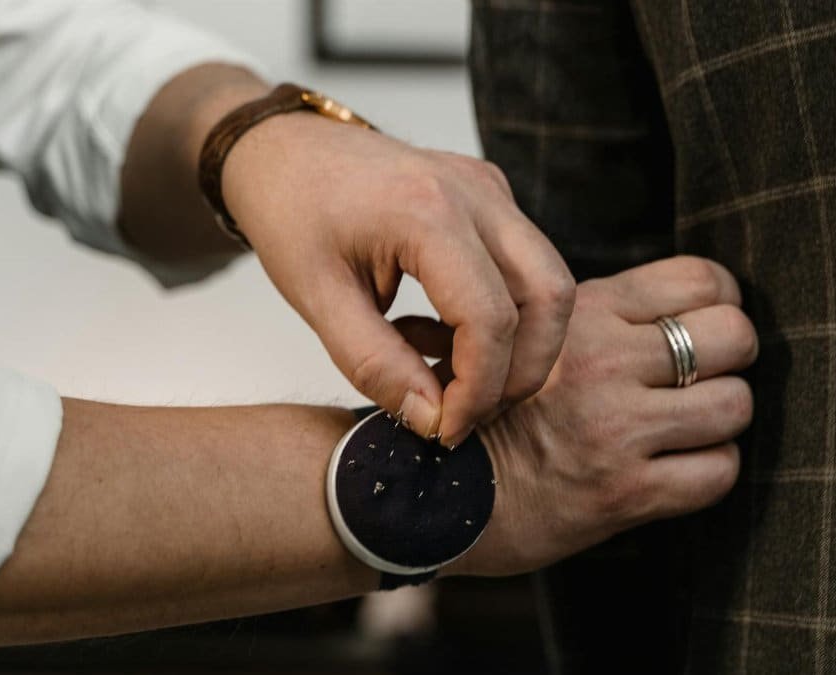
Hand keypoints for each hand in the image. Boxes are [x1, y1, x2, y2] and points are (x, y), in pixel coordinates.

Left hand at [221, 112, 574, 445]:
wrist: (285, 150)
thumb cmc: (291, 212)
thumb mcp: (317, 300)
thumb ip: (375, 365)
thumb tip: (431, 417)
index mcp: (427, 212)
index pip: (490, 318)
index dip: (478, 389)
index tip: (445, 428)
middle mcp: (475, 193)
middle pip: (549, 296)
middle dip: (521, 371)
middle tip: (469, 412)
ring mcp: (490, 190)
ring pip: (549, 282)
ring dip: (518, 345)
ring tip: (451, 375)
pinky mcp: (492, 196)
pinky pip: (526, 265)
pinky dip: (502, 314)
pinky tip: (441, 332)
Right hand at [444, 256, 758, 576]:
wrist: (430, 492)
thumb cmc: (480, 413)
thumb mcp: (522, 336)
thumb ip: (588, 314)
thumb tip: (665, 297)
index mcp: (583, 314)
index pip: (702, 280)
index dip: (722, 300)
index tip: (707, 321)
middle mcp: (605, 364)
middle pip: (734, 336)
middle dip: (731, 357)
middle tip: (706, 375)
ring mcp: (618, 430)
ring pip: (735, 405)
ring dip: (722, 417)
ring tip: (692, 425)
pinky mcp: (626, 493)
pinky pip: (718, 471)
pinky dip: (710, 469)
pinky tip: (680, 467)